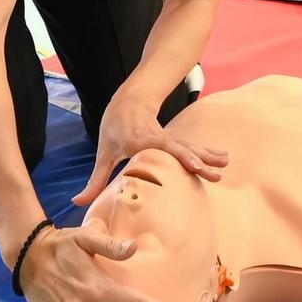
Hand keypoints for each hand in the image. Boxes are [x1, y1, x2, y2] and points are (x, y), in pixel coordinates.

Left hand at [73, 91, 226, 208]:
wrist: (130, 98)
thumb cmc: (115, 126)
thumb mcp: (104, 151)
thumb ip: (95, 180)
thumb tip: (77, 202)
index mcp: (138, 139)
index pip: (158, 149)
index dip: (176, 156)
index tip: (192, 165)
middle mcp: (156, 138)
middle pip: (179, 149)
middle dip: (197, 160)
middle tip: (215, 173)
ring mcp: (168, 137)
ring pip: (189, 147)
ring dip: (207, 155)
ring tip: (224, 163)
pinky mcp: (174, 140)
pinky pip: (191, 148)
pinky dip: (206, 153)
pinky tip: (222, 159)